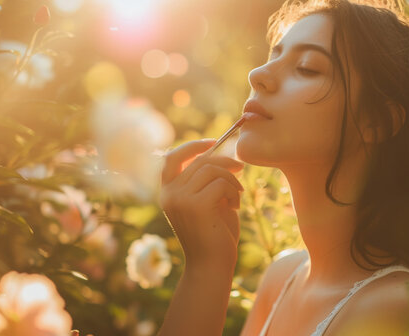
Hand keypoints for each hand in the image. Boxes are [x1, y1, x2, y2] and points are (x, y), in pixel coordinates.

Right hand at [158, 139, 244, 268]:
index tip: (214, 142)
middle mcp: (169, 194)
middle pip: (200, 162)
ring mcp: (180, 199)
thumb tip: (217, 152)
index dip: (192, 146)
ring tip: (236, 197)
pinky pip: (221, 183)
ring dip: (231, 180)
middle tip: (241, 169)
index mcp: (167, 193)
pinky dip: (233, 192)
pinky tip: (235, 207)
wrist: (212, 266)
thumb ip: (206, 180)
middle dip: (224, 162)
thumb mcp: (207, 202)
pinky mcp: (196, 205)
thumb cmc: (214, 235)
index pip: (172, 158)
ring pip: (212, 170)